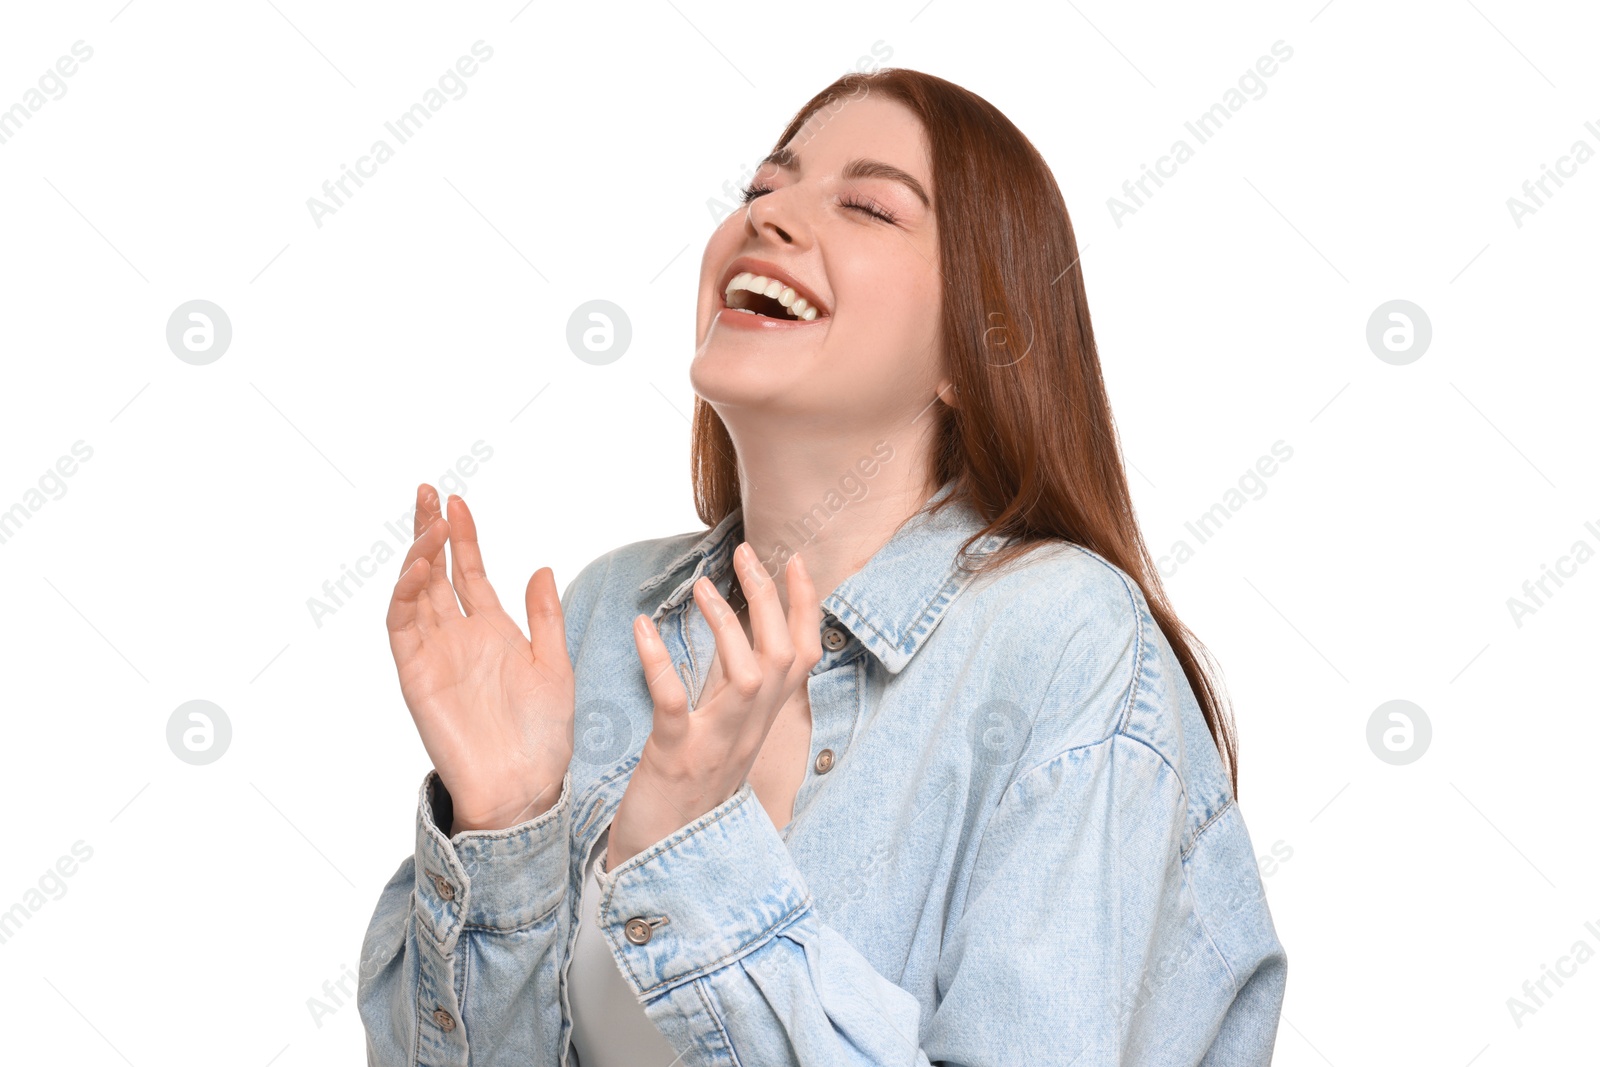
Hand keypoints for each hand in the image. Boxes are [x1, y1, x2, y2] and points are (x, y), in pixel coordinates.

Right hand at [386, 484, 574, 833]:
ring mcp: (434, 653)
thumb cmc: (543, 733)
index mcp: (492, 630)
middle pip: (435, 573)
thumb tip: (540, 568)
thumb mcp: (555, 664)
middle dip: (429, 532)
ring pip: (414, 593)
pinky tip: (418, 569)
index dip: (463, 536)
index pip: (469, 572)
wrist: (523, 784)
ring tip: (428, 523)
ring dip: (418, 555)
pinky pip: (402, 627)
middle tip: (427, 492)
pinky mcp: (416, 675)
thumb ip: (545, 616)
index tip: (458, 500)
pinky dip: (405, 595)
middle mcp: (458, 637)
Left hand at [607, 543, 822, 869]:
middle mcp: (747, 733)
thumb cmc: (684, 804)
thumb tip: (739, 652)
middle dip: (770, 600)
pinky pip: (674, 703)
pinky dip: (659, 662)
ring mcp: (714, 746)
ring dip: (727, 625)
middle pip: (780, 657)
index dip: (803, 608)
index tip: (793, 561)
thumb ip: (734, 702)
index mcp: (758, 725)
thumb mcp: (723, 745)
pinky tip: (642, 628)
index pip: (800, 659)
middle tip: (746, 555)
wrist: (660, 870)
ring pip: (745, 676)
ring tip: (702, 587)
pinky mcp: (674, 758)